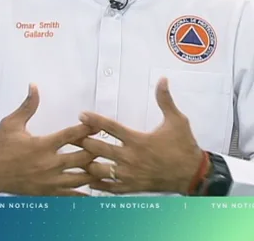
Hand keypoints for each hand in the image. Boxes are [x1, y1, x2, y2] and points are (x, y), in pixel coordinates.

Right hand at [0, 84, 96, 195]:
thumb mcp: (11, 123)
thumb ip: (27, 106)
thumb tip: (34, 87)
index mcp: (42, 145)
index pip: (73, 135)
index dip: (89, 128)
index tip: (99, 125)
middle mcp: (49, 164)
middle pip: (84, 158)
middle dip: (97, 152)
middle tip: (106, 147)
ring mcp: (50, 180)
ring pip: (82, 178)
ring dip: (95, 172)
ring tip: (105, 167)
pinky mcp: (47, 192)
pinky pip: (72, 195)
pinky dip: (85, 193)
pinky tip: (94, 189)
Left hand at [79, 78, 203, 194]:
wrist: (194, 175)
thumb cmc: (185, 147)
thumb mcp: (177, 121)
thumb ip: (165, 100)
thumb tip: (162, 80)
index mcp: (138, 140)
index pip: (110, 127)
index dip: (93, 120)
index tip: (81, 115)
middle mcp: (130, 158)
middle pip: (97, 149)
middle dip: (82, 142)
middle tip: (72, 137)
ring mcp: (129, 174)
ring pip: (97, 170)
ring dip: (86, 163)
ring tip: (77, 157)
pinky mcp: (131, 187)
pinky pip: (107, 187)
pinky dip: (95, 183)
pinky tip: (88, 178)